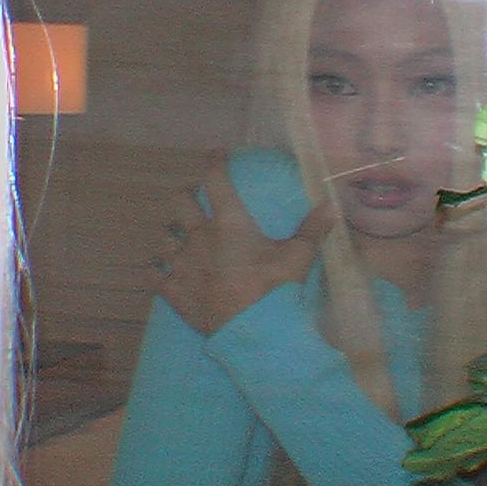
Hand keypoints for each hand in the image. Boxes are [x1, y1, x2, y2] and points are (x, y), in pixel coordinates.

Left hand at [151, 160, 335, 334]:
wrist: (251, 332)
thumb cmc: (275, 290)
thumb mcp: (299, 257)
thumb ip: (312, 229)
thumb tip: (332, 205)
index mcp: (229, 223)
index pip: (216, 181)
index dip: (214, 162)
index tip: (215, 153)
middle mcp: (200, 237)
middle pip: (177, 202)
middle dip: (182, 196)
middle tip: (191, 198)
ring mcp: (182, 264)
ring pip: (162, 238)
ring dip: (168, 235)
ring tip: (176, 237)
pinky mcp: (174, 291)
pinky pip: (154, 275)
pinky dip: (157, 271)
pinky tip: (161, 271)